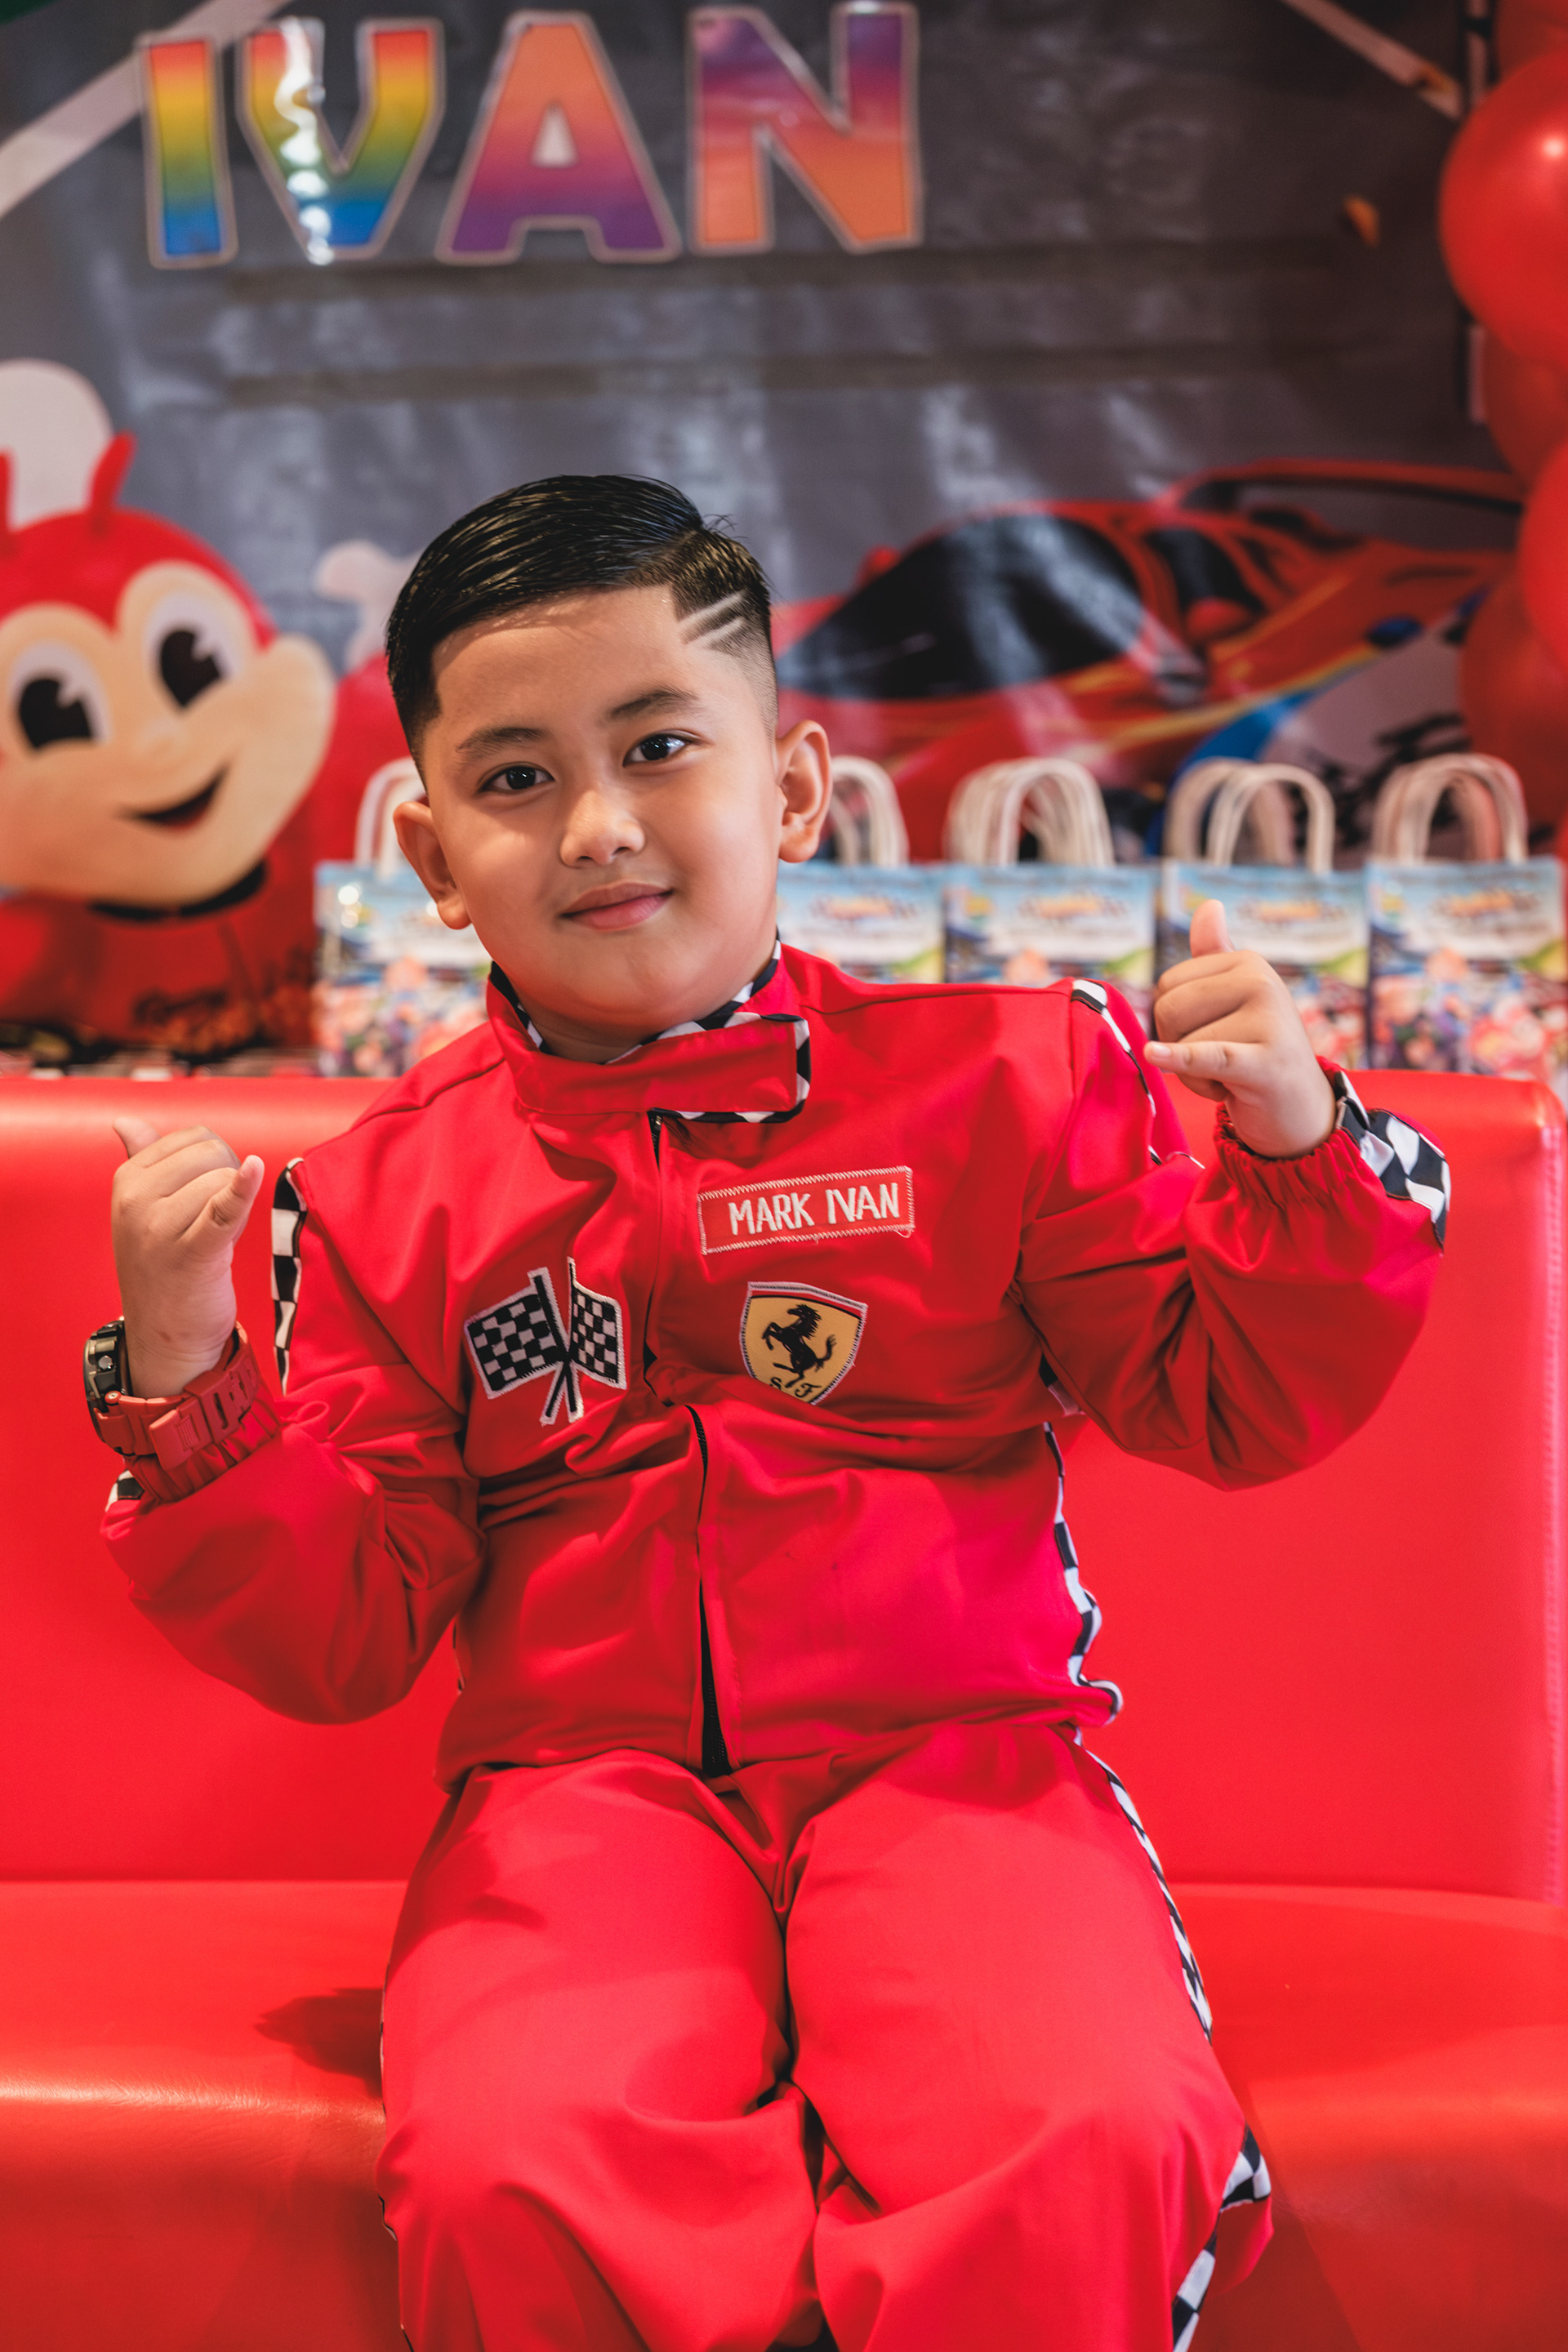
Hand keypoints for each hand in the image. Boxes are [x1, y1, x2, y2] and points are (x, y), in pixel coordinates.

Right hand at [110, 1118, 264, 1397]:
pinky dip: (242, 1191)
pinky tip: (254, 1172)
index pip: (195, 1138)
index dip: (214, 1166)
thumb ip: (140, 1161)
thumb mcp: (142, 1211)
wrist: (165, 1337)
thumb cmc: (165, 1266)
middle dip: (227, 1182)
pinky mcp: (192, 1251)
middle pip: (214, 1153)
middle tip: (212, 1225)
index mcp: (127, 1180)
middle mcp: (136, 1199)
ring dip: (236, 1209)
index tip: (199, 1203)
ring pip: (226, 1178)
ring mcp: (160, 1226)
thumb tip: (124, 1122)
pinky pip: (223, 1208)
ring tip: (214, 1242)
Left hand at [1145, 900, 1336, 1157]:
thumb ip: (1216, 955)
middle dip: (1179, 1044)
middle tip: (1217, 1062)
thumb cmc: (1258, 1050)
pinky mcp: (1265, 1062)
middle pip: (1169, 1008)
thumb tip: (1209, 906)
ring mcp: (1267, 1020)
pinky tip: (1156, 1055)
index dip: (1174, 1021)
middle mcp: (1261, 982)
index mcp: (1248, 962)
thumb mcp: (1238, 998)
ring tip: (1230, 1079)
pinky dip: (1179, 1059)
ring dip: (1194, 1076)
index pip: (1167, 984)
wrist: (1300, 1110)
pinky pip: (1208, 1055)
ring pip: (1182, 1043)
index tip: (1213, 1036)